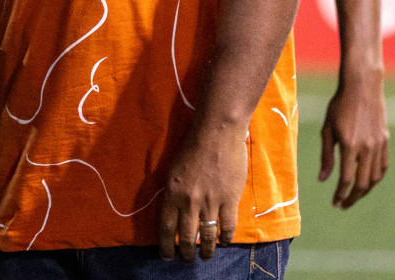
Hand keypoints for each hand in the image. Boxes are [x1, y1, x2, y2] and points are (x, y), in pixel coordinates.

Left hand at [158, 123, 247, 261]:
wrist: (216, 133)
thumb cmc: (192, 148)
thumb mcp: (173, 170)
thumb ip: (174, 193)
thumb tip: (174, 214)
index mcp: (172, 193)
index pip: (166, 227)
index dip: (165, 245)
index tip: (166, 256)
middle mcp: (189, 201)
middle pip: (186, 236)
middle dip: (186, 252)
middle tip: (187, 260)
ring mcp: (210, 202)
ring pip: (207, 236)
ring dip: (206, 251)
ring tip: (205, 257)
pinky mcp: (229, 200)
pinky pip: (227, 227)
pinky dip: (225, 239)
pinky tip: (224, 243)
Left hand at [319, 74, 389, 207]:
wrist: (362, 88)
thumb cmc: (339, 106)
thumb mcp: (327, 129)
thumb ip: (326, 156)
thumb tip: (323, 179)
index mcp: (350, 145)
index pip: (346, 179)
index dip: (340, 193)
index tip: (335, 202)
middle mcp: (367, 148)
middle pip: (362, 183)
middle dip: (353, 197)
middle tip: (343, 205)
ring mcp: (379, 145)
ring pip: (375, 177)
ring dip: (365, 190)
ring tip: (354, 195)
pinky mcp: (386, 141)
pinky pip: (383, 166)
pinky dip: (375, 178)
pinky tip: (367, 181)